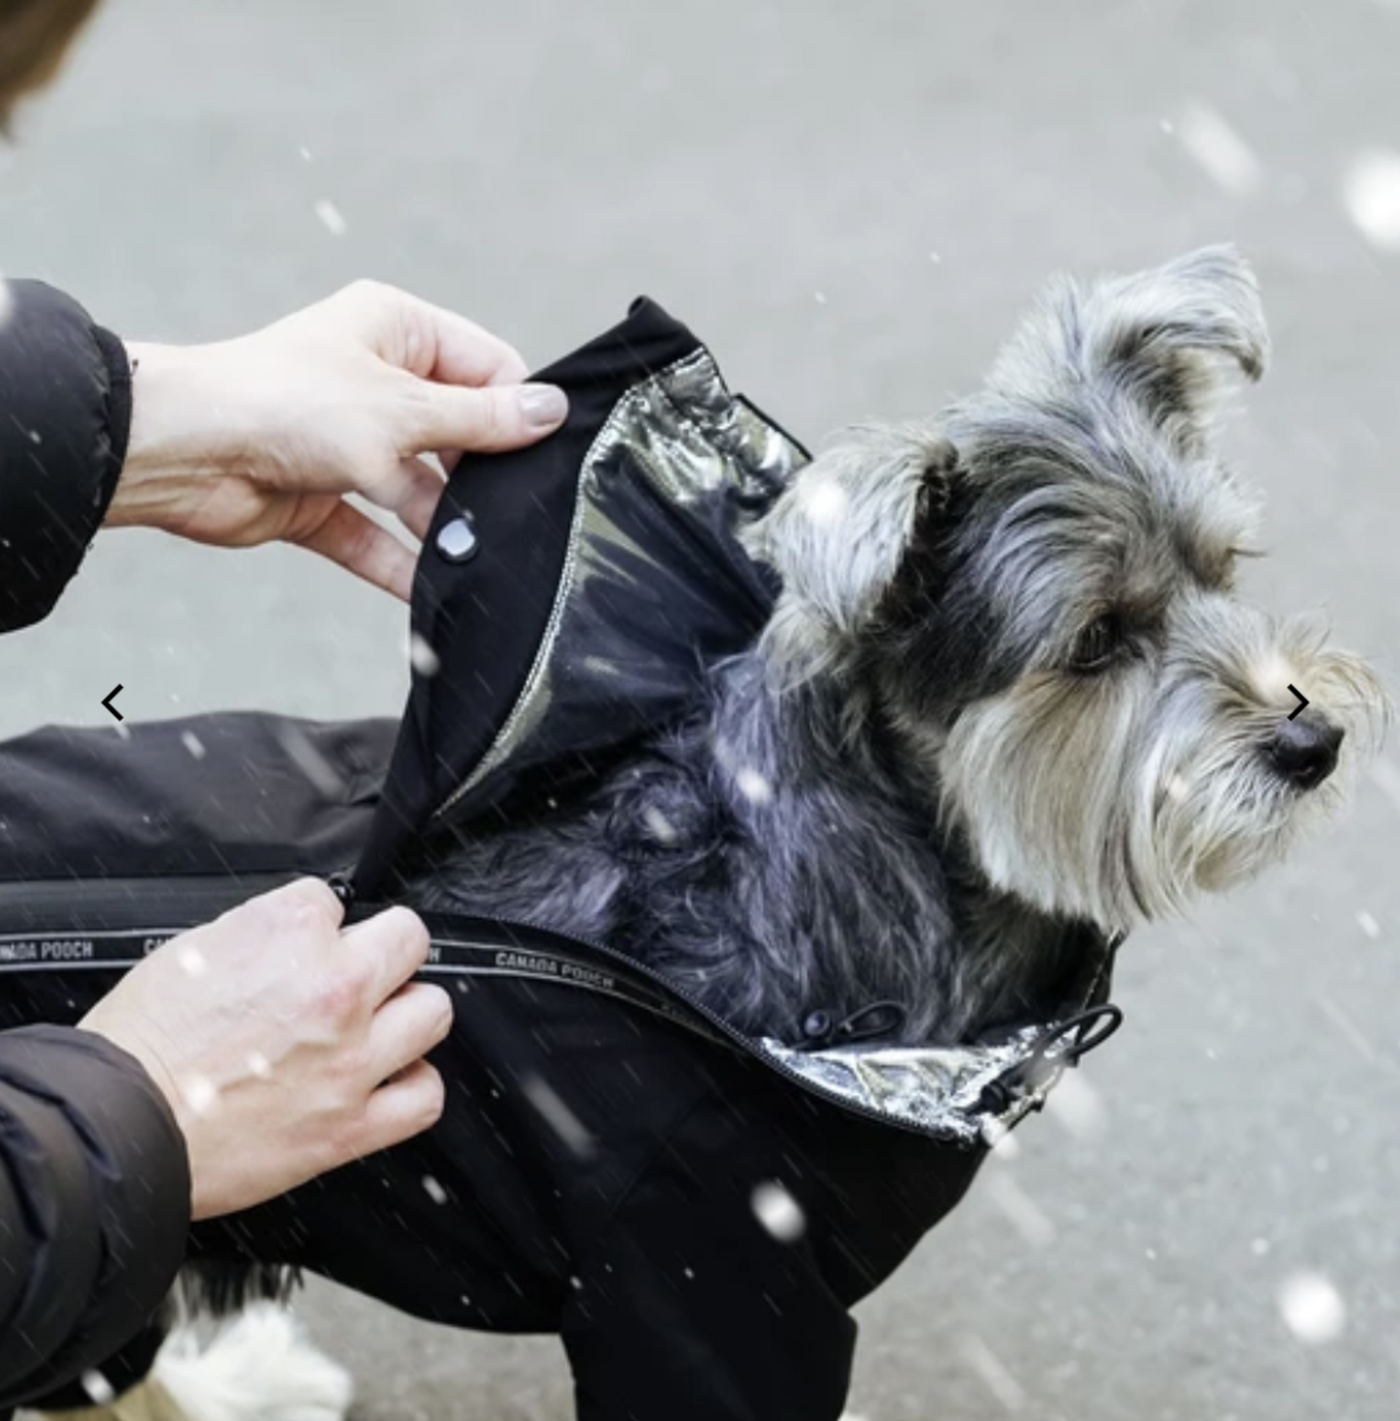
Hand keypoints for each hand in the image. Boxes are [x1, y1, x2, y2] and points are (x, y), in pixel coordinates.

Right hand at [78, 878, 451, 1219]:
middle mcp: (333, 987)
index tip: (299, 950)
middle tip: (353, 976)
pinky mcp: (349, 1126)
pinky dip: (412, 1086)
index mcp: (289, 932)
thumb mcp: (194, 949)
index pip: (335, 901)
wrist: (115, 1128)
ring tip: (374, 1027)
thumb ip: (261, 933)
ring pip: (432, 1011)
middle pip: (409, 939)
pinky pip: (424, 1097)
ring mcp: (351, 1058)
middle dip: (381, 952)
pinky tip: (385, 1080)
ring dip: (405, 1014)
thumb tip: (296, 933)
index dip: (316, 927)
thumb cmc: (139, 1046)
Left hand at [106, 281, 568, 599]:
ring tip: (473, 554)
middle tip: (518, 512)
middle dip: (481, 478)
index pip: (486, 367)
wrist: (182, 453)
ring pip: (419, 491)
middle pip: (457, 435)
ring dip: (443, 526)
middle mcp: (376, 383)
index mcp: (396, 332)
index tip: (551, 452)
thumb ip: (481, 420)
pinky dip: (401, 565)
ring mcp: (349, 443)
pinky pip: (377, 537)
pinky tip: (433, 593)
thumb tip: (552, 410)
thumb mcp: (402, 409)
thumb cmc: (283, 401)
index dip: (519, 409)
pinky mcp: (323, 498)